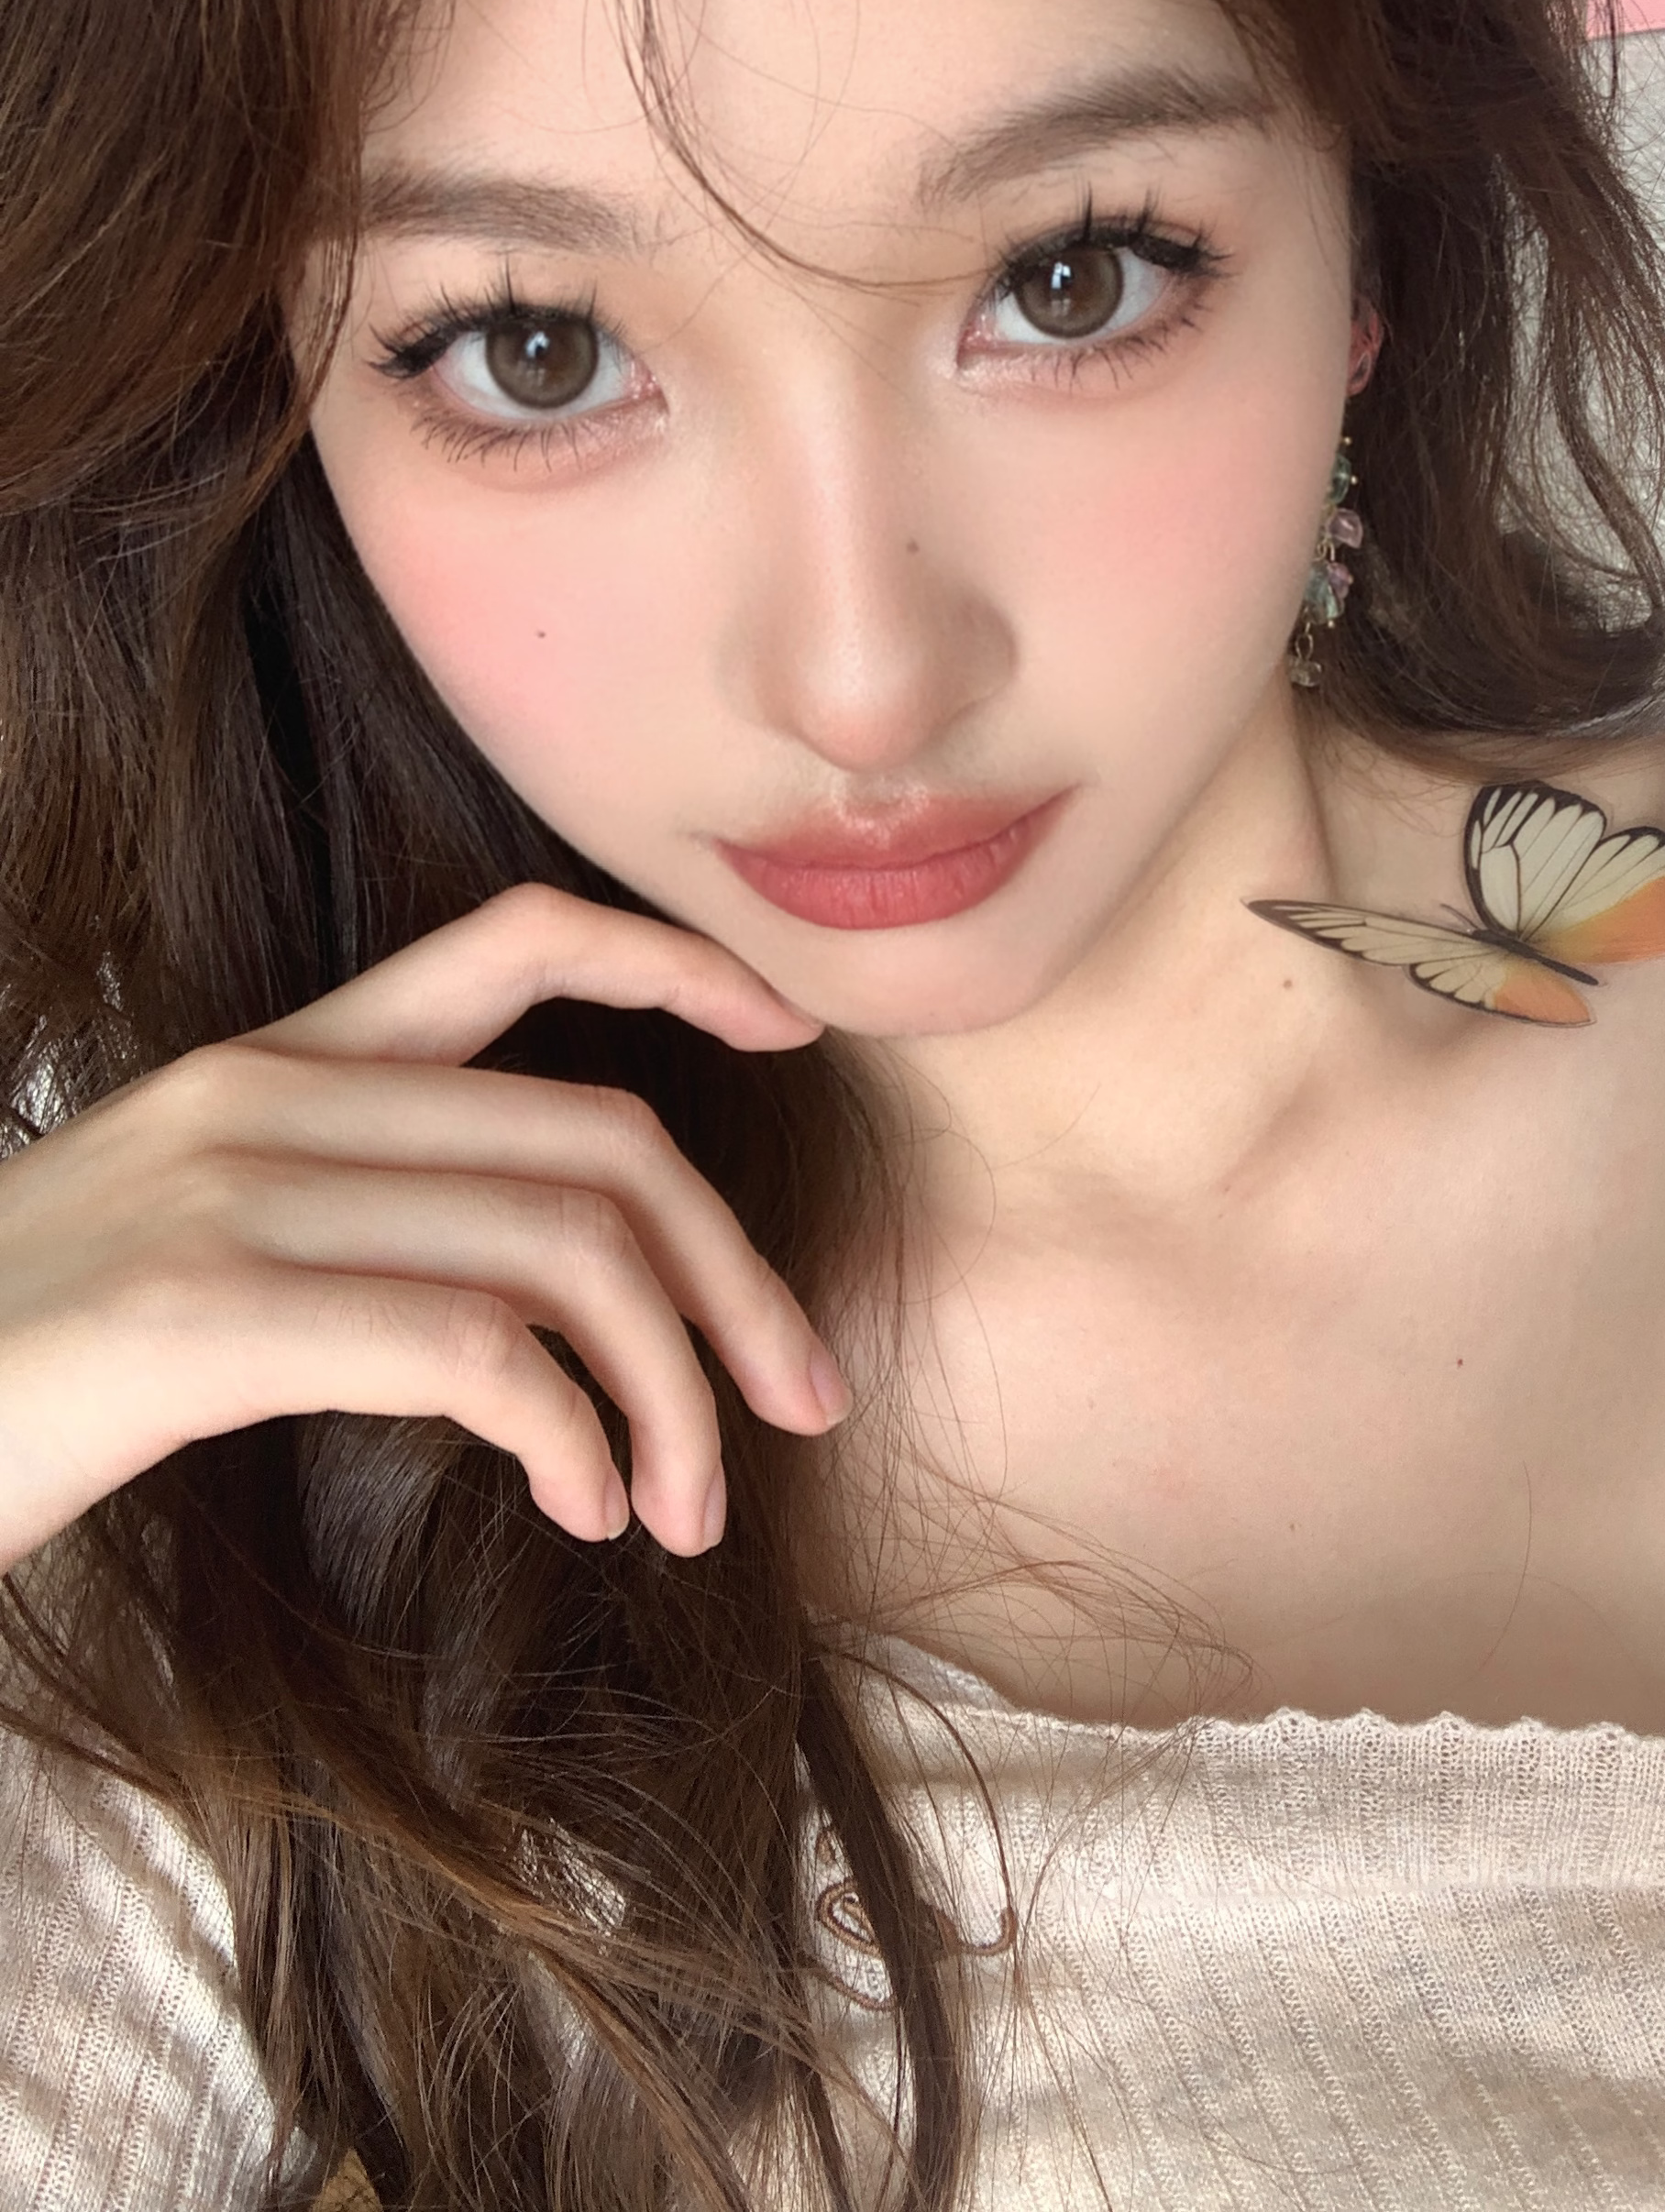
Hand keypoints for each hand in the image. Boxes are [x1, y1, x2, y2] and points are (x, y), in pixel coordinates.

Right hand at [0, 884, 846, 1575]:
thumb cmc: (28, 1363)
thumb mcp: (196, 1242)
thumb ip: (356, 1220)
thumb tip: (545, 1300)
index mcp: (274, 1065)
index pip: (513, 944)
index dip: (673, 963)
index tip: (797, 1024)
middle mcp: (268, 1097)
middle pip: (601, 1142)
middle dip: (735, 1279)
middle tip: (803, 1398)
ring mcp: (233, 1193)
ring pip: (564, 1248)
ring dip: (670, 1390)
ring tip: (688, 1504)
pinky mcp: (203, 1310)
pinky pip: (476, 1348)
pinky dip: (571, 1432)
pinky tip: (581, 1503)